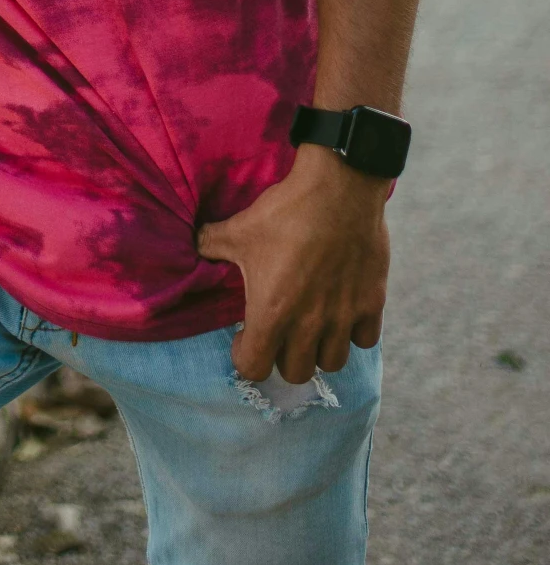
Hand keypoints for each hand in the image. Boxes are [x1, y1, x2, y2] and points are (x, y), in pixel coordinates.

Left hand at [196, 148, 388, 383]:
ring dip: (319, 350)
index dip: (244, 356)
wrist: (338, 191)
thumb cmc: (284, 214)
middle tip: (280, 331)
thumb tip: (194, 245)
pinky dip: (353, 332)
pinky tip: (342, 311)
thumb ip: (210, 244)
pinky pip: (365, 340)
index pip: (254, 369)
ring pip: (332, 363)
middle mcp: (308, 325)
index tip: (244, 336)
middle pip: (296, 373)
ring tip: (311, 326)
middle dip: (283, 357)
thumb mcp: (238, 229)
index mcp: (271, 313)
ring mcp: (343, 317)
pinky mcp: (371, 304)